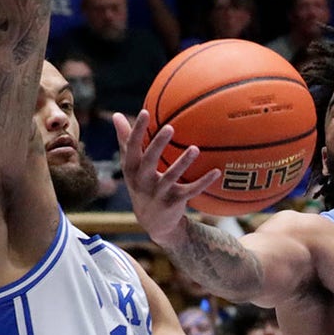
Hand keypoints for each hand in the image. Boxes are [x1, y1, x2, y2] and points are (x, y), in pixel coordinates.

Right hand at [114, 110, 220, 245]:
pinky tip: (216, 172)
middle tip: (170, 127)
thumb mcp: (130, 165)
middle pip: (149, 161)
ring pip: (171, 177)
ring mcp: (158, 193)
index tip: (144, 112)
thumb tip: (117, 114)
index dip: (137, 131)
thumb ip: (125, 140)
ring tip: (195, 149)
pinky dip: (203, 182)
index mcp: (131, 169)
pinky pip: (190, 191)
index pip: (132, 147)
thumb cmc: (141, 184)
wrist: (152, 221)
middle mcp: (142, 181)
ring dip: (183, 163)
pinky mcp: (174, 202)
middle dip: (158, 144)